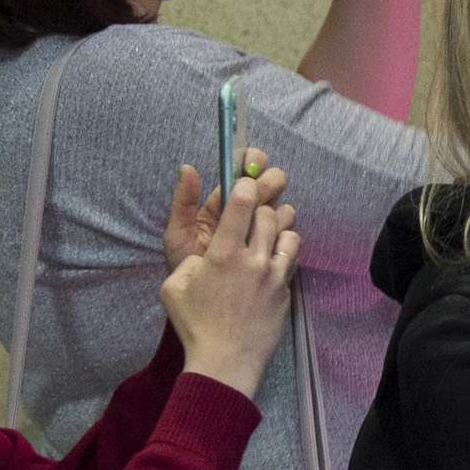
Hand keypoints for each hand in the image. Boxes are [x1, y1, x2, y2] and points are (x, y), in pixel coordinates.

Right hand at [161, 155, 302, 391]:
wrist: (226, 362)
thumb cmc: (195, 326)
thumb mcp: (174, 287)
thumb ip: (189, 261)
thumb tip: (202, 253)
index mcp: (223, 254)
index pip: (241, 204)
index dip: (245, 187)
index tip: (245, 183)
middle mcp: (253, 259)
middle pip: (269, 214)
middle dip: (261, 208)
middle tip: (252, 213)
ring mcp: (274, 275)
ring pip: (289, 232)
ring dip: (278, 227)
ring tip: (267, 234)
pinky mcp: (286, 291)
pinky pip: (292, 258)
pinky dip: (285, 251)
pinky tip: (273, 259)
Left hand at [163, 149, 291, 267]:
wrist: (204, 307)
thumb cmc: (187, 268)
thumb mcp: (179, 235)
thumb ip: (183, 202)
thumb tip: (187, 167)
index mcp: (222, 204)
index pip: (242, 174)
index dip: (252, 162)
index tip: (253, 164)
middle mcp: (246, 215)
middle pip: (270, 186)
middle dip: (271, 182)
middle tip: (267, 186)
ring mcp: (264, 235)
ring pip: (283, 211)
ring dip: (278, 211)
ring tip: (266, 220)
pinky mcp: (277, 255)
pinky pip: (290, 239)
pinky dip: (285, 235)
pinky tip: (274, 240)